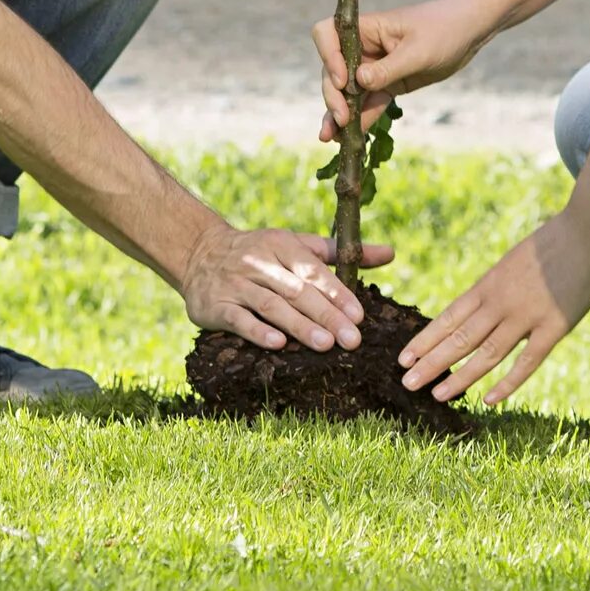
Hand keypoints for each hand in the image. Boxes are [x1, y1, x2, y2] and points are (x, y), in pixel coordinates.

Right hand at [180, 225, 394, 352]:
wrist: (200, 252)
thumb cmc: (261, 253)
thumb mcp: (297, 245)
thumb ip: (341, 253)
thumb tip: (390, 253)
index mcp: (281, 245)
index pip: (313, 271)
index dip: (336, 293)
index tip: (359, 316)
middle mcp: (258, 262)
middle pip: (297, 292)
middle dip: (326, 316)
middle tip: (352, 340)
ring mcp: (235, 284)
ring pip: (271, 306)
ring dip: (299, 326)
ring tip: (325, 345)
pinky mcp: (216, 305)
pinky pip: (239, 319)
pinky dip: (258, 332)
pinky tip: (278, 344)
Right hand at [316, 0, 492, 136]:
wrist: (469, 33)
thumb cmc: (444, 30)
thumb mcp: (418, 51)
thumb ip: (389, 68)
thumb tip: (359, 83)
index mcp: (367, 28)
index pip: (329, 34)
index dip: (327, 56)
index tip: (342, 81)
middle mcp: (364, 47)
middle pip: (333, 69)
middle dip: (333, 95)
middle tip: (342, 119)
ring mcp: (374, 67)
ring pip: (347, 92)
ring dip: (338, 114)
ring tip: (330, 138)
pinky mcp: (387, 84)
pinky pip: (368, 103)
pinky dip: (360, 119)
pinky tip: (349, 139)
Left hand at [399, 211, 589, 405]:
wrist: (586, 232)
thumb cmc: (552, 245)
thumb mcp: (512, 262)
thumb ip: (497, 288)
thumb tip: (478, 309)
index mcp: (489, 284)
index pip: (449, 317)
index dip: (426, 339)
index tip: (404, 357)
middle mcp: (501, 302)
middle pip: (460, 338)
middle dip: (431, 362)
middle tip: (407, 383)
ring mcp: (527, 315)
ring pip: (486, 353)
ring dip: (460, 376)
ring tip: (437, 395)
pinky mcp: (554, 327)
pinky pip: (527, 361)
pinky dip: (507, 382)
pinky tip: (489, 400)